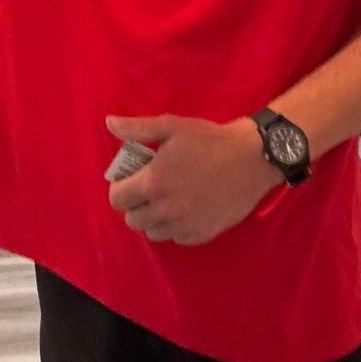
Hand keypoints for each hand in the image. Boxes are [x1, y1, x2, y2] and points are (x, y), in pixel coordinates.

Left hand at [105, 114, 279, 246]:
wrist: (251, 159)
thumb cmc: (209, 140)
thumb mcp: (171, 127)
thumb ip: (137, 128)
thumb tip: (109, 123)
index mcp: (152, 183)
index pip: (117, 199)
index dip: (120, 188)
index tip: (130, 179)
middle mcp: (165, 210)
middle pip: (132, 219)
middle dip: (135, 204)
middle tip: (148, 188)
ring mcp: (183, 226)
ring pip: (152, 232)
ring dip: (153, 218)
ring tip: (166, 199)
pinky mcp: (201, 235)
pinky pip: (175, 237)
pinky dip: (174, 227)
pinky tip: (185, 208)